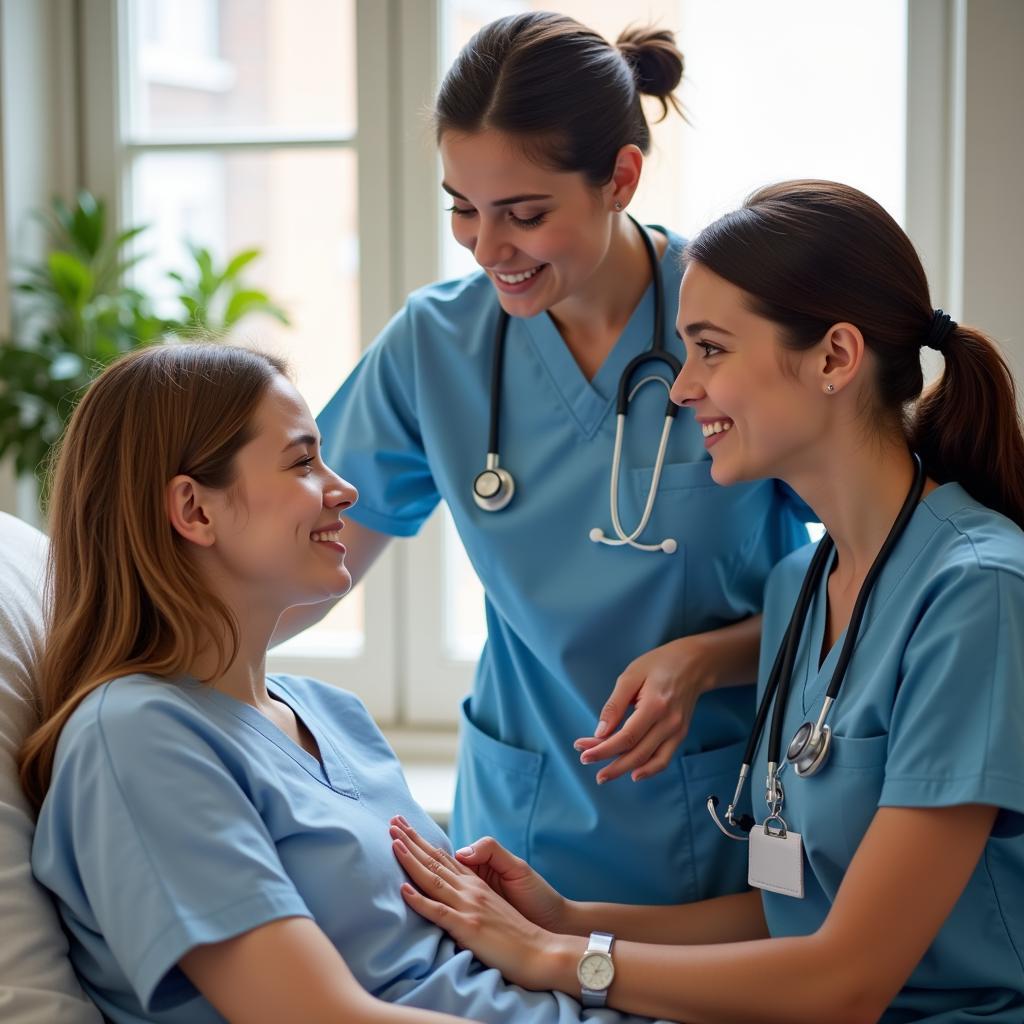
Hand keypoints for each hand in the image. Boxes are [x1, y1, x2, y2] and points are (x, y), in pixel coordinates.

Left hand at [389, 816, 565, 989]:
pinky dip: (420, 900)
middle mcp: (471, 890)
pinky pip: (440, 912)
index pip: (444, 857)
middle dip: (411, 841)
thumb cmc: (522, 933)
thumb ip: (475, 895)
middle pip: (435, 860)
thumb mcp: (497, 906)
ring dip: (411, 860)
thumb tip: (453, 889)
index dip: (423, 842)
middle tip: (392, 822)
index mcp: (477, 885)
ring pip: (433, 878)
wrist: (544, 951)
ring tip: (393, 843)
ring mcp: (469, 907)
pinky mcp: (469, 927)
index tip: (405, 828)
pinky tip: (404, 891)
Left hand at [575, 635, 713, 782]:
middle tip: (586, 762)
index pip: (626, 737)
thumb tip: (600, 733)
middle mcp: (669, 723)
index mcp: (655, 706)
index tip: (584, 754)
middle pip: (637, 753)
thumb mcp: (631, 676)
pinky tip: (633, 774)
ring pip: (649, 760)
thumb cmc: (659, 664)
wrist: (693, 664)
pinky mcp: (680, 734)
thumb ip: (615, 705)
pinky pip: (664, 759)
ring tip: (604, 774)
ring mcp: (677, 731)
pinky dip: (649, 770)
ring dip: (625, 769)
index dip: (603, 749)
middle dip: (610, 763)